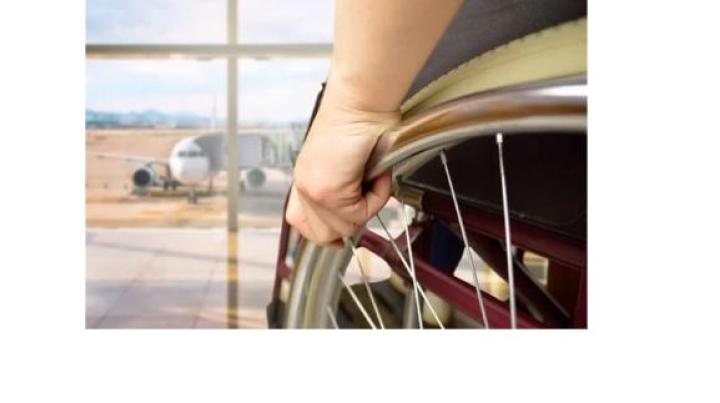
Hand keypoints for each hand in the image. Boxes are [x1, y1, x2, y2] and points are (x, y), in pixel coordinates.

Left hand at [286, 92, 397, 244]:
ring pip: (344, 228)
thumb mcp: (348, 162)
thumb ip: (346, 186)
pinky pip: (359, 215)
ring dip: (368, 207)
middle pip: (322, 234)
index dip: (323, 232)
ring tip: (376, 177)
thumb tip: (358, 211)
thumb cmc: (363, 120)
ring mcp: (312, 190)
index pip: (300, 221)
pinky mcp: (327, 191)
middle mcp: (304, 185)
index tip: (339, 238)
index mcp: (306, 177)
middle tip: (368, 195)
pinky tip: (378, 172)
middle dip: (350, 222)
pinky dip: (377, 197)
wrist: (362, 100)